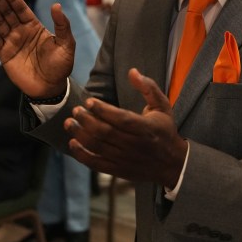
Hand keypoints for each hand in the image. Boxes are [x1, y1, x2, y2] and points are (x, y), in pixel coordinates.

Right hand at [0, 0, 73, 97]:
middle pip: (7, 13)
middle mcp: (21, 32)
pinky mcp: (4, 54)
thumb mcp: (67, 44)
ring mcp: (12, 42)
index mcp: (35, 27)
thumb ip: (62, 25)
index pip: (22, 9)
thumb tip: (56, 5)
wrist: (50, 88)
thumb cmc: (60, 66)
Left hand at [64, 68, 187, 188]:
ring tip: (70, 123)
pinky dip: (82, 155)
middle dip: (87, 120)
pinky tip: (73, 143)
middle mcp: (135, 145)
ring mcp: (125, 159)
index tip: (89, 101)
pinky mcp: (119, 170)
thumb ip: (148, 87)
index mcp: (146, 128)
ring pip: (98, 147)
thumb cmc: (165, 131)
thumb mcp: (163, 106)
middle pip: (105, 132)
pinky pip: (96, 164)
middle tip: (76, 110)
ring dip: (80, 135)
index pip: (121, 119)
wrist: (172, 164)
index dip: (103, 110)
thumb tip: (132, 71)